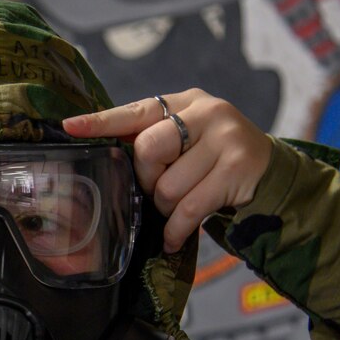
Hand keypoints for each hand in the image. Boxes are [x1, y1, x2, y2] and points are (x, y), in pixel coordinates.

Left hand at [62, 88, 271, 252]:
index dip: (102, 121)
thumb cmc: (211, 158)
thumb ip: (148, 137)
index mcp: (185, 102)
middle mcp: (207, 113)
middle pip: (148, 150)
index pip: (136, 110)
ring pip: (167, 188)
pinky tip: (173, 238)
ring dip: (166, 207)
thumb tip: (99, 148)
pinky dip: (175, 230)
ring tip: (179, 205)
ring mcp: (225, 139)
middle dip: (147, 179)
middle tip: (159, 187)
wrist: (268, 171)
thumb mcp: (184, 139)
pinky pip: (188, 210)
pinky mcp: (236, 170)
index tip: (71, 126)